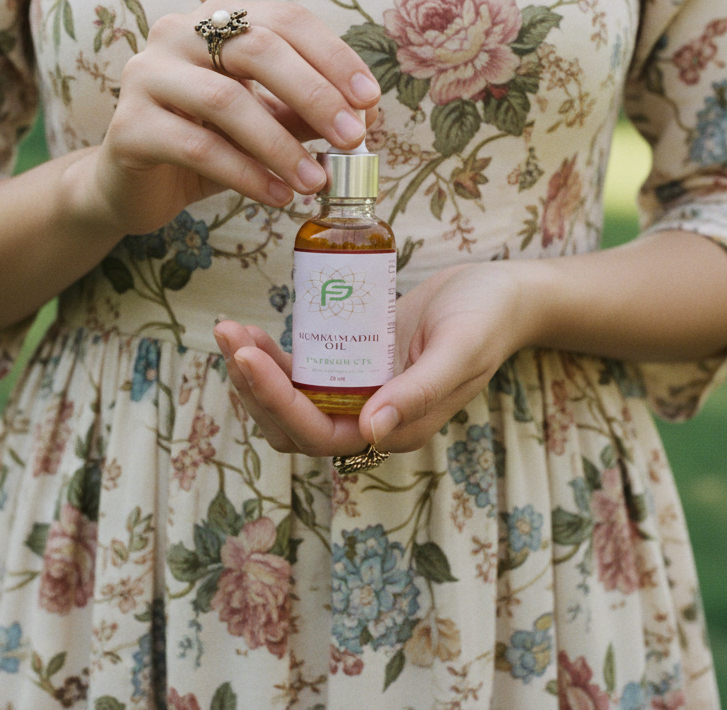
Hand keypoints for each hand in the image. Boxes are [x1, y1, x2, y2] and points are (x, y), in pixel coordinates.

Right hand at [74, 0, 380, 235]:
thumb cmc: (205, 144)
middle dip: (315, 95)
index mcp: (216, 21)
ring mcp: (146, 76)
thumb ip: (303, 113)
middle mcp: (176, 34)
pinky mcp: (129, 127)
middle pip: (258, 48)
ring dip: (282, 146)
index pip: (285, 21)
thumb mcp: (265, 126)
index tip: (370, 101)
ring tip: (317, 182)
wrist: (135, 185)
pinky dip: (247, 175)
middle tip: (352, 139)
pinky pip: (198, 148)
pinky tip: (278, 197)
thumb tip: (363, 116)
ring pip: (227, 101)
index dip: (333, 57)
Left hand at [213, 262, 536, 456]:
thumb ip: (420, 391)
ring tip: (229, 330)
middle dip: (254, 387)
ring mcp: (359, 392)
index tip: (248, 357)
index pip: (321, 433)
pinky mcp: (352, 364)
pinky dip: (273, 357)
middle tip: (228, 336)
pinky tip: (253, 331)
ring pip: (289, 400)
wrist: (498, 293)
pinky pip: (303, 371)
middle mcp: (371, 418)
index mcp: (396, 428)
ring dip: (254, 373)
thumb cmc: (487, 318)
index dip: (278, 401)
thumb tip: (373, 430)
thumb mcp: (460, 349)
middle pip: (293, 423)